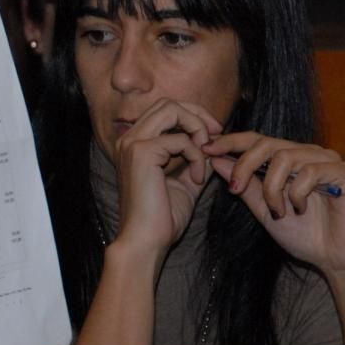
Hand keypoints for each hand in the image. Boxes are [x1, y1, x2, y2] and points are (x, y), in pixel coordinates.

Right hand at [110, 99, 223, 260]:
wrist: (146, 241)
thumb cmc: (162, 218)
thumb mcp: (184, 182)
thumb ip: (196, 160)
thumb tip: (214, 144)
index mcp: (134, 144)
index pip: (164, 110)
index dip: (192, 116)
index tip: (213, 135)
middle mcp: (128, 139)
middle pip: (167, 103)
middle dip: (197, 116)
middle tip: (216, 136)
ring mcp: (132, 144)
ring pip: (172, 110)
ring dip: (197, 129)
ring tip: (207, 154)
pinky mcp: (142, 152)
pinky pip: (180, 139)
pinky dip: (196, 156)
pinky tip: (197, 179)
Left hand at [203, 132, 344, 275]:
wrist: (337, 259)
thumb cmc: (303, 235)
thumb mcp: (263, 210)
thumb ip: (244, 185)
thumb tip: (215, 159)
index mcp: (289, 160)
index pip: (256, 140)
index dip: (230, 142)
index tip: (205, 150)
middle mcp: (308, 154)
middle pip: (267, 143)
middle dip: (244, 165)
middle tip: (235, 190)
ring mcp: (328, 161)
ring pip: (286, 157)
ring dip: (272, 187)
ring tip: (277, 211)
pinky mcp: (344, 172)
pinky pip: (311, 171)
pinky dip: (296, 192)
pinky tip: (298, 210)